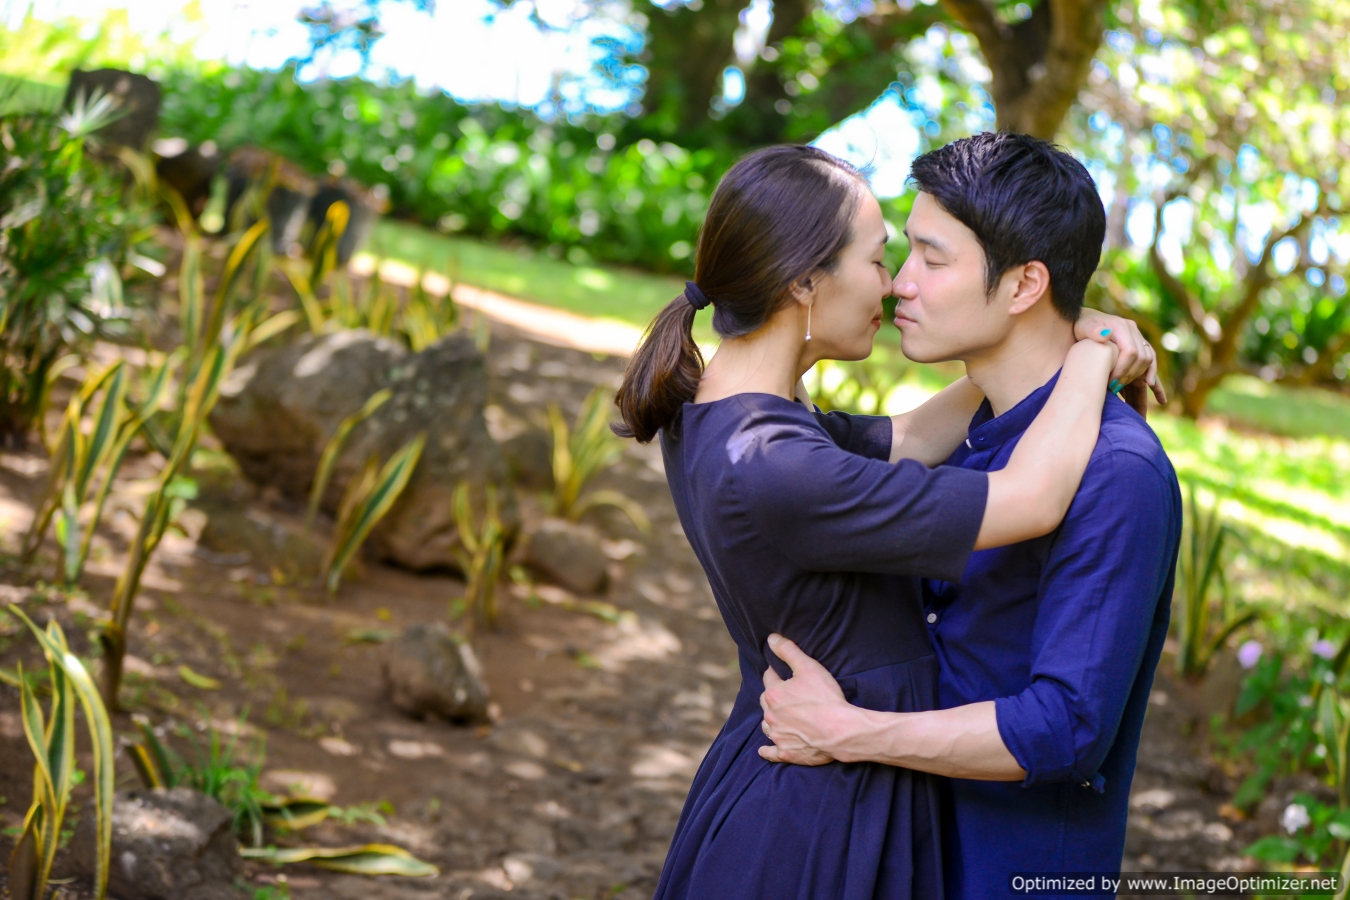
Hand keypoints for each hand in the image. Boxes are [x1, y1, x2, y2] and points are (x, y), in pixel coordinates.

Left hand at [758, 634, 860, 765]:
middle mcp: (771, 716)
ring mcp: (778, 736)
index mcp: (774, 694)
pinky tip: (764, 750)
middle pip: (767, 701)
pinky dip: (768, 750)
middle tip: (784, 693)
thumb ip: (788, 651)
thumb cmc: (826, 698)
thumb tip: (771, 638)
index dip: (775, 673)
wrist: (840, 731)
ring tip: (780, 717)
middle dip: (773, 696)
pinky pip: (771, 752)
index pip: (769, 678)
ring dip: (771, 720)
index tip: (779, 672)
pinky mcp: (786, 753)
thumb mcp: (808, 667)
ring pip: (767, 725)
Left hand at [1074, 310, 1166, 406]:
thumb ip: (1092, 331)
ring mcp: (1138, 338)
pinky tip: (1156, 393)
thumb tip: (1105, 335)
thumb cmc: (1081, 325)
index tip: (1110, 383)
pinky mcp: (1138, 346)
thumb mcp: (1083, 327)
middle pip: (1142, 357)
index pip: (1130, 351)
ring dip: (1141, 378)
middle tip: (1115, 389)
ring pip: (1148, 361)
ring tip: (1126, 390)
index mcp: (1122, 326)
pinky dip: (1152, 376)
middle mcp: (1133, 331)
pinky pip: (1150, 361)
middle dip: (1130, 376)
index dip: (1122, 369)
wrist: (1085, 321)